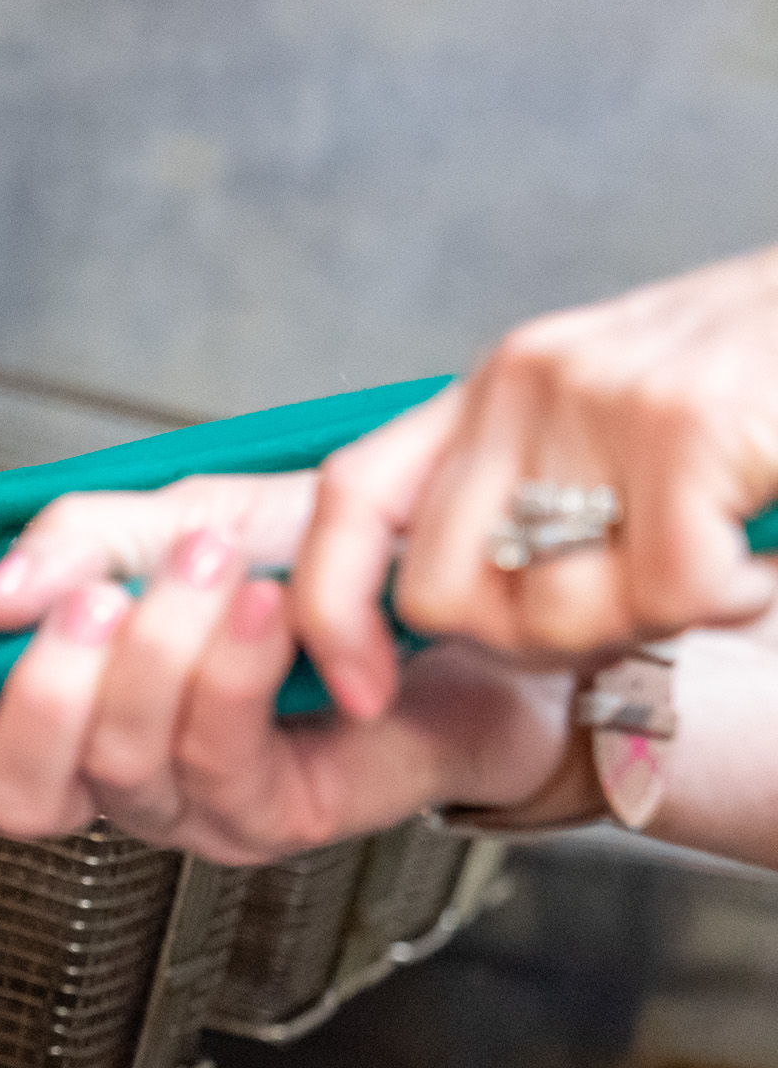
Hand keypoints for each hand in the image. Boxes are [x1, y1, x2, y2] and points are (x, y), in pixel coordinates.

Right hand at [0, 473, 574, 861]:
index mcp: (77, 720)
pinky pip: (221, 755)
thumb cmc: (325, 565)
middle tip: (96, 600)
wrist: (467, 599)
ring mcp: (198, 808)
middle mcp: (125, 779)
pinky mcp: (280, 818)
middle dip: (46, 691)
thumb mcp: (177, 519)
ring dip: (158, 649)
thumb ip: (73, 545)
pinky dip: (231, 668)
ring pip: (123, 766)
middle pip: (22, 797)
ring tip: (214, 565)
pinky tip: (265, 608)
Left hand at [300, 244, 777, 718]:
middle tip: (628, 612)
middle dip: (530, 645)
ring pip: (557, 614)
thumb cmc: (760, 377)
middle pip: (442, 594)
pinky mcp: (683, 426)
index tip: (361, 690)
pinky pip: (669, 593)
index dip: (332, 609)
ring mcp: (597, 401)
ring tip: (712, 568)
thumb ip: (536, 495)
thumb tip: (478, 617)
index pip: (349, 500)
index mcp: (497, 390)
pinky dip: (728, 600)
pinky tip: (756, 552)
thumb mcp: (616, 425)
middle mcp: (524, 386)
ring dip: (645, 626)